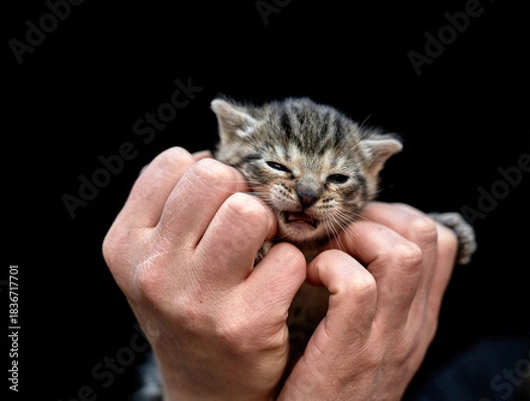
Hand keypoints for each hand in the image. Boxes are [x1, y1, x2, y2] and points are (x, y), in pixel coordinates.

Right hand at [102, 147, 305, 400]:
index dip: (209, 174)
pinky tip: (278, 284)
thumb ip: (172, 204)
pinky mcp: (245, 323)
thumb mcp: (157, 257)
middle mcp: (153, 270)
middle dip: (241, 190)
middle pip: (215, 176)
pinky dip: (293, 264)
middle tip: (246, 223)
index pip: (175, 163)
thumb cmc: (188, 306)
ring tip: (262, 249)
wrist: (206, 386)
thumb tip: (213, 154)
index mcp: (126, 244)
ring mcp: (197, 299)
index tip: (217, 204)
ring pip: (250, 210)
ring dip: (268, 224)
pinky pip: (288, 256)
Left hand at [278, 202, 457, 399]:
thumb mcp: (372, 338)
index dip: (399, 216)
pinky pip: (356, 286)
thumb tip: (361, 243)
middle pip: (425, 234)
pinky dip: (330, 268)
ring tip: (326, 255)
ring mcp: (387, 340)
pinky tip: (309, 278)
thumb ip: (378, 296)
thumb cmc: (332, 382)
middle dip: (378, 217)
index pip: (439, 239)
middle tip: (340, 235)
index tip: (361, 227)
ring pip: (401, 253)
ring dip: (356, 238)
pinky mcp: (351, 355)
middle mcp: (413, 324)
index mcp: (419, 315)